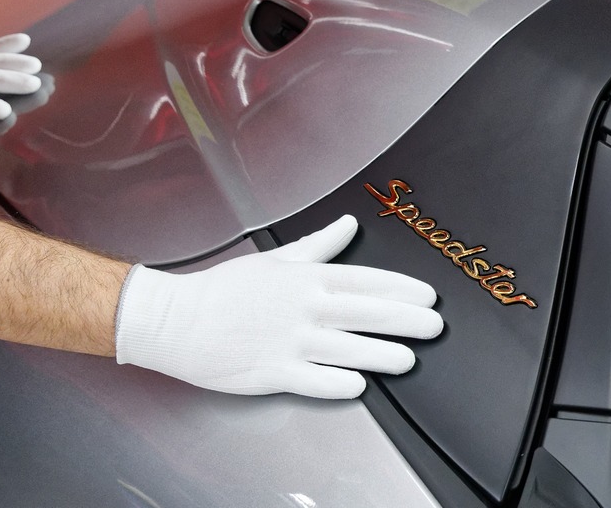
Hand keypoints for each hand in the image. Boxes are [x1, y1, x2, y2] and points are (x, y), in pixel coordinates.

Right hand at [114, 215, 442, 397]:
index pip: (366, 281)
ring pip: (348, 348)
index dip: (402, 289)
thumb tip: (349, 225)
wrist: (176, 319)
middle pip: (366, 313)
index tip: (428, 297)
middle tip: (434, 326)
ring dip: (383, 353)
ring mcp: (289, 341)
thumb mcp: (276, 260)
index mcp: (306, 279)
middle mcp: (304, 308)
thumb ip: (319, 246)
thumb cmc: (225, 290)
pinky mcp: (272, 371)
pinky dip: (338, 381)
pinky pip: (314, 379)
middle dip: (407, 320)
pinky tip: (361, 385)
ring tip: (409, 359)